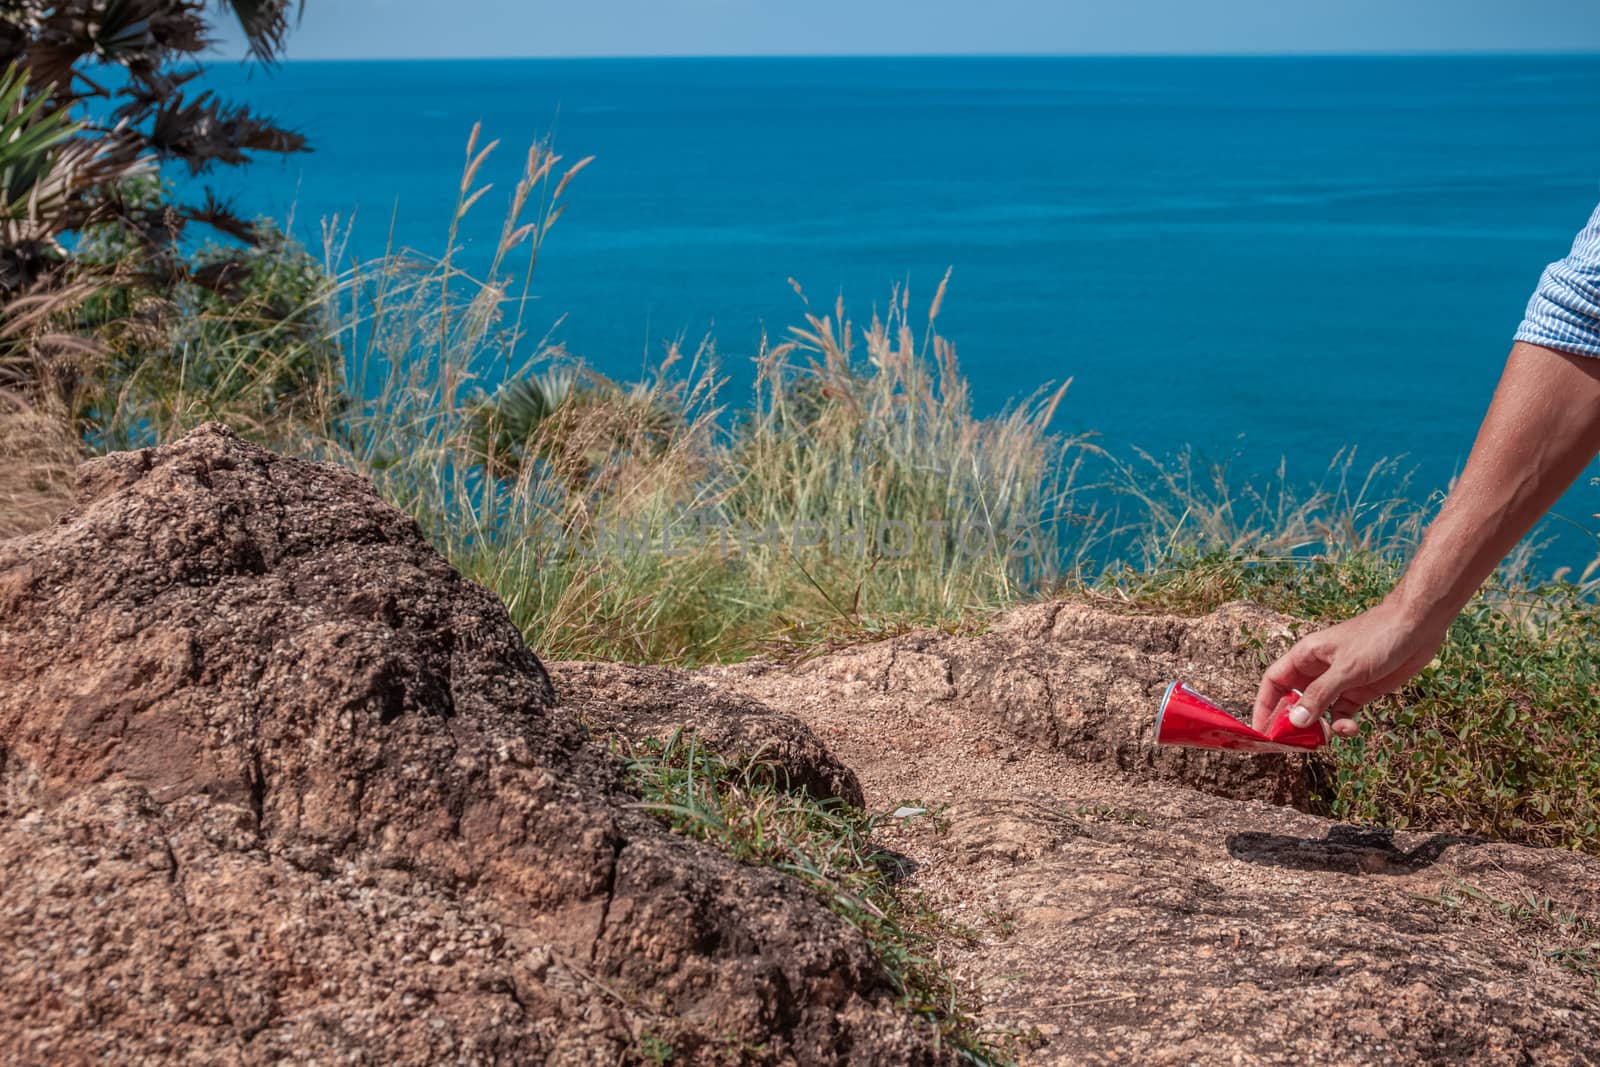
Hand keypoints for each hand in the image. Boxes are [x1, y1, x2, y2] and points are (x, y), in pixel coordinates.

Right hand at [1252, 599, 1448, 736]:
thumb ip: (1319, 696)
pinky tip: (1352, 729)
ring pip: (1318, 711)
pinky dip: (1343, 725)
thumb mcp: (1346, 669)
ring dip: (1319, 727)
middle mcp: (1318, 670)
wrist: (1417, 627)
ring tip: (1324, 741)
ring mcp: (1339, 682)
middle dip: (1292, 722)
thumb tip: (1295, 721)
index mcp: (1306, 657)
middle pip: (1294, 700)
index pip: (1274, 682)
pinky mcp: (1359, 691)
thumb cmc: (1377, 637)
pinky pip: (1342, 713)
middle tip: (1292, 745)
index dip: (1264, 705)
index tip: (1261, 730)